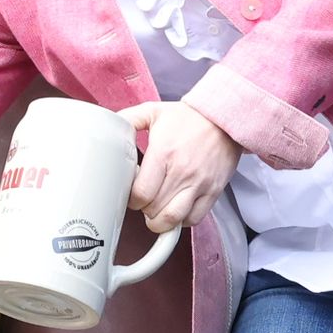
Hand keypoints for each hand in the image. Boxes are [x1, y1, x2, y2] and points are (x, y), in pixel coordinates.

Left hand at [124, 100, 241, 233]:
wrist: (223, 118)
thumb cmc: (188, 117)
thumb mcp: (153, 111)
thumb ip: (128, 119)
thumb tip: (109, 127)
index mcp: (163, 154)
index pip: (141, 194)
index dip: (132, 200)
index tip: (132, 195)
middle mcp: (182, 172)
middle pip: (154, 210)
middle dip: (144, 210)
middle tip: (144, 202)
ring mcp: (199, 183)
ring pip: (173, 220)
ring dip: (160, 221)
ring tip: (156, 212)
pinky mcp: (213, 191)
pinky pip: (194, 219)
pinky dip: (182, 221)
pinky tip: (176, 210)